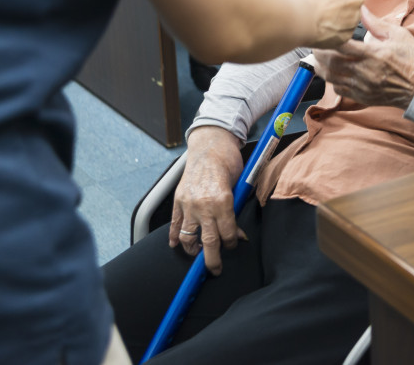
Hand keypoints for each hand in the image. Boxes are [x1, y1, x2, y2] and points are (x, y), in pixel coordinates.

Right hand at [171, 126, 246, 273]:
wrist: (210, 144)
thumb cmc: (228, 161)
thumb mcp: (238, 186)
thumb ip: (235, 209)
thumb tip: (236, 232)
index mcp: (223, 201)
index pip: (228, 233)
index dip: (232, 243)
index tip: (234, 245)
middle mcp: (204, 205)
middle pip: (209, 241)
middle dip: (212, 260)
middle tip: (215, 269)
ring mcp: (189, 203)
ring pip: (188, 236)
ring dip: (193, 249)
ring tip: (198, 255)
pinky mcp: (178, 199)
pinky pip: (176, 223)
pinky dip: (175, 236)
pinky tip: (176, 244)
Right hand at [284, 0, 363, 48]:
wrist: (298, 17)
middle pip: (352, 4)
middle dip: (341, 8)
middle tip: (324, 11)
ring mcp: (354, 17)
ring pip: (349, 20)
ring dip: (339, 22)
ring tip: (320, 21)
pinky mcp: (348, 34)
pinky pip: (343, 34)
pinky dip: (334, 34)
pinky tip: (321, 30)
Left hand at [313, 6, 413, 108]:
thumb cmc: (413, 59)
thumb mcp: (398, 35)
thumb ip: (375, 23)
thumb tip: (360, 8)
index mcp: (373, 54)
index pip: (342, 46)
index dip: (328, 39)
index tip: (321, 33)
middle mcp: (365, 72)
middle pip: (332, 63)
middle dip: (320, 54)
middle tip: (315, 45)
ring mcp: (363, 87)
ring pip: (333, 78)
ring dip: (322, 68)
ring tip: (318, 58)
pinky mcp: (364, 97)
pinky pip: (340, 90)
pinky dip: (332, 81)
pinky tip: (333, 73)